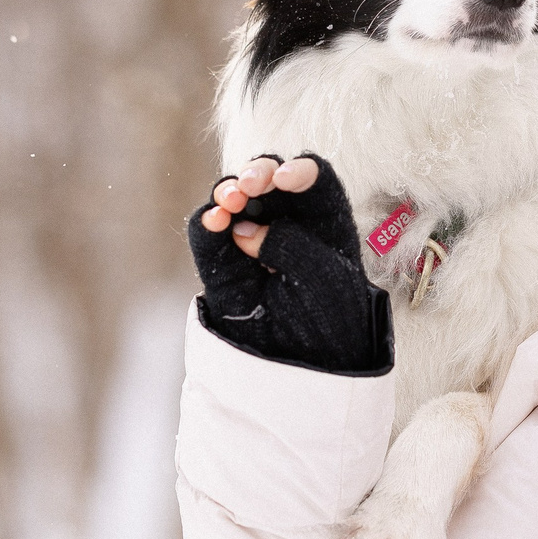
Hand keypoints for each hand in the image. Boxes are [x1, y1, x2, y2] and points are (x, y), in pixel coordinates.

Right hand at [186, 152, 389, 372]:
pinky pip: (208, 236)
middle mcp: (287, 225)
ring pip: (235, 200)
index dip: (301, 170)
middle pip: (269, 181)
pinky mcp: (223, 266)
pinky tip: (215, 219)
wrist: (308, 369)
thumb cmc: (330, 322)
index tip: (288, 178)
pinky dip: (206, 221)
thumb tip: (244, 229)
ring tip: (232, 201)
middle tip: (253, 184)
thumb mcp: (322, 277)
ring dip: (229, 190)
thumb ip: (288, 243)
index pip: (315, 181)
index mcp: (325, 223)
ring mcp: (251, 243)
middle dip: (259, 173)